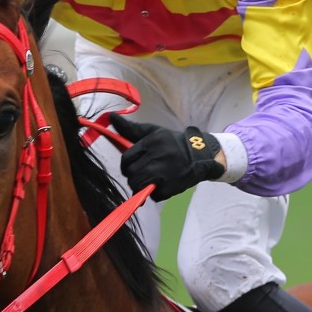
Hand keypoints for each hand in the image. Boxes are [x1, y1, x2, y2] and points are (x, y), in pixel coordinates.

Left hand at [109, 114, 224, 201]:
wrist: (200, 155)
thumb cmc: (171, 143)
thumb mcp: (153, 132)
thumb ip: (130, 128)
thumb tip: (111, 116)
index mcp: (152, 142)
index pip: (127, 158)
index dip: (127, 165)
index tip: (131, 167)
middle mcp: (158, 156)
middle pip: (131, 173)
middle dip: (134, 176)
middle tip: (143, 174)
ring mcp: (165, 173)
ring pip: (138, 185)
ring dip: (141, 186)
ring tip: (150, 181)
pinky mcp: (171, 187)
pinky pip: (152, 195)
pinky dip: (155, 193)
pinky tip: (163, 184)